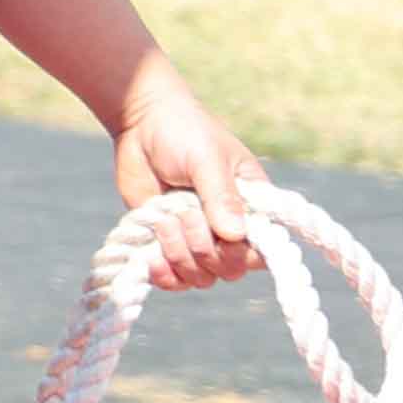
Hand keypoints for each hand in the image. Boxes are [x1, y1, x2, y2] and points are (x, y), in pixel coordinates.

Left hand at [108, 63, 266, 287]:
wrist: (141, 124)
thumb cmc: (184, 133)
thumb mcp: (206, 159)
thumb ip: (221, 196)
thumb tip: (234, 235)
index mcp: (252, 207)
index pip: (262, 251)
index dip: (243, 254)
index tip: (223, 236)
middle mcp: (228, 228)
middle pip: (228, 269)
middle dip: (204, 249)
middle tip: (183, 215)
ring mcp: (196, 237)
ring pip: (200, 276)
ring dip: (179, 256)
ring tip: (164, 221)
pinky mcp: (166, 242)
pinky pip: (173, 277)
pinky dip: (163, 274)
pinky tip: (150, 260)